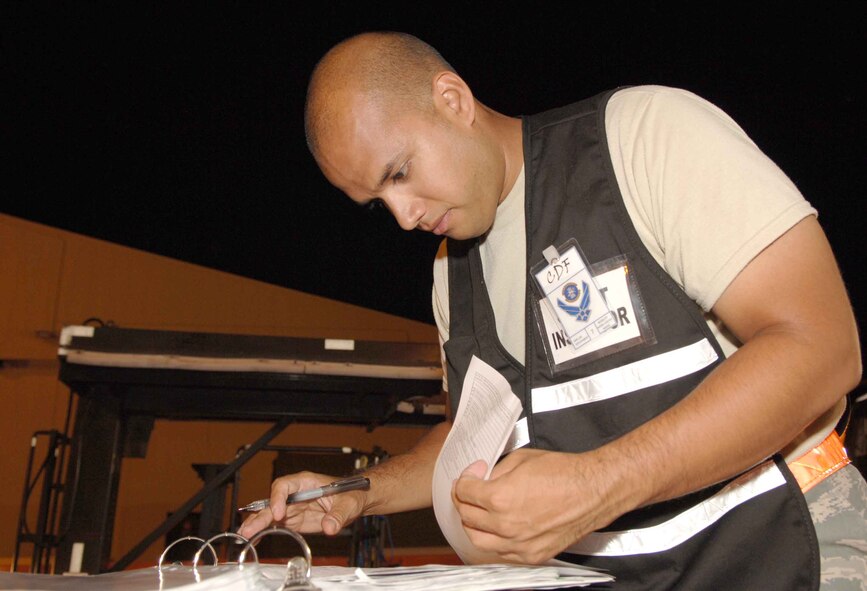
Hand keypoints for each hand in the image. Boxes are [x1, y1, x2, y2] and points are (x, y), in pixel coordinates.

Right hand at [238, 471, 366, 538]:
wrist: (355, 501)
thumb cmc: (351, 494)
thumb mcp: (348, 503)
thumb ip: (338, 514)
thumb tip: (330, 527)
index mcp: (306, 482)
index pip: (285, 485)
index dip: (278, 498)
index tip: (279, 514)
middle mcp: (295, 493)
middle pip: (273, 502)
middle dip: (260, 515)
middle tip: (249, 529)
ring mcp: (293, 507)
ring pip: (270, 514)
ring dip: (257, 524)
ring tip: (244, 535)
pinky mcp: (294, 520)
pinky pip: (275, 525)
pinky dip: (264, 531)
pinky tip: (253, 538)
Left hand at [452, 448, 617, 563]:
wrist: (593, 490)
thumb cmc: (563, 473)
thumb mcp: (521, 460)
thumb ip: (495, 472)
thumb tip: (483, 478)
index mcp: (500, 498)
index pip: (464, 492)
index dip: (465, 478)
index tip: (473, 474)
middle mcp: (506, 525)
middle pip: (467, 516)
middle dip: (463, 500)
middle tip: (470, 490)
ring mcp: (519, 544)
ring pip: (478, 540)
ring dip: (473, 524)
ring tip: (478, 511)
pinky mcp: (532, 555)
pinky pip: (501, 552)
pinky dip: (493, 540)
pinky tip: (497, 528)